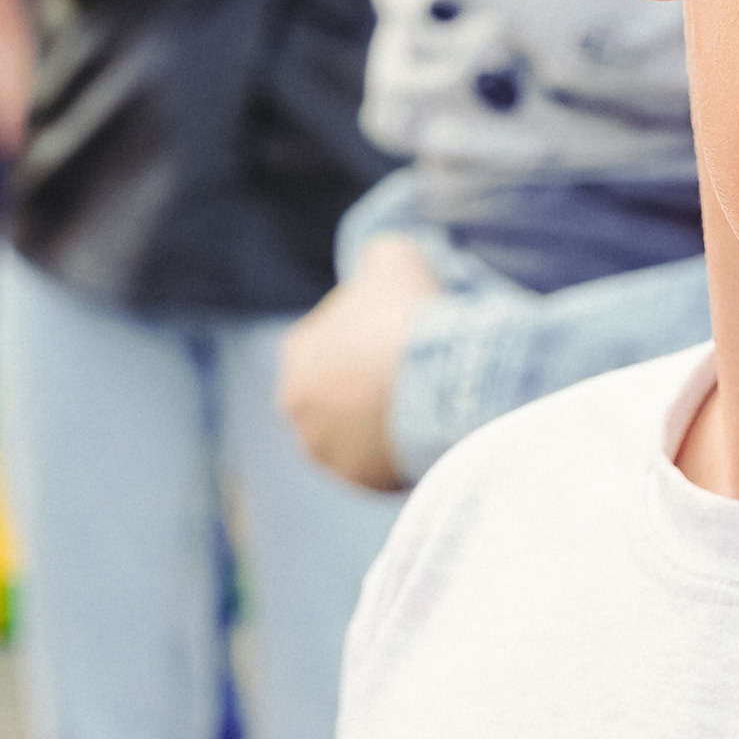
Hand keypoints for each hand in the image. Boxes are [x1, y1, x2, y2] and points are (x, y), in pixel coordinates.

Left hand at [279, 236, 443, 488]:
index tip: (396, 342)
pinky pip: (379, 468)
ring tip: (417, 414)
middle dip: (363, 391)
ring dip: (375, 429)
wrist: (441, 378)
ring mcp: (324, 449)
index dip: (364, 343)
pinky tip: (424, 439)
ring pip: (351, 438)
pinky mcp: (357, 480)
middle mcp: (296, 405)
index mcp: (297, 352)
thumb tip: (377, 263)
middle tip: (406, 382)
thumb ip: (375, 261)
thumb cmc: (412, 313)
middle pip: (335, 397)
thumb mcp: (392, 257)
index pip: (328, 347)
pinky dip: (397, 458)